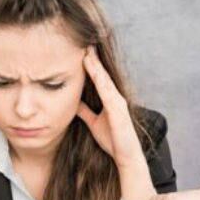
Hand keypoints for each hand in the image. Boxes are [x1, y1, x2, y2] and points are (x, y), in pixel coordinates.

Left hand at [78, 47, 154, 199]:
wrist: (125, 157)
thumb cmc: (112, 140)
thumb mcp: (93, 123)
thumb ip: (85, 111)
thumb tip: (73, 103)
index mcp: (109, 99)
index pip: (97, 78)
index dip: (89, 64)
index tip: (79, 49)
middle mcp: (115, 97)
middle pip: (101, 74)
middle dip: (92, 58)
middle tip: (83, 41)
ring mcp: (118, 102)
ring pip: (104, 79)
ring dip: (96, 65)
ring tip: (86, 51)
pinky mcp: (119, 110)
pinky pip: (107, 92)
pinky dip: (100, 80)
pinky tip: (93, 70)